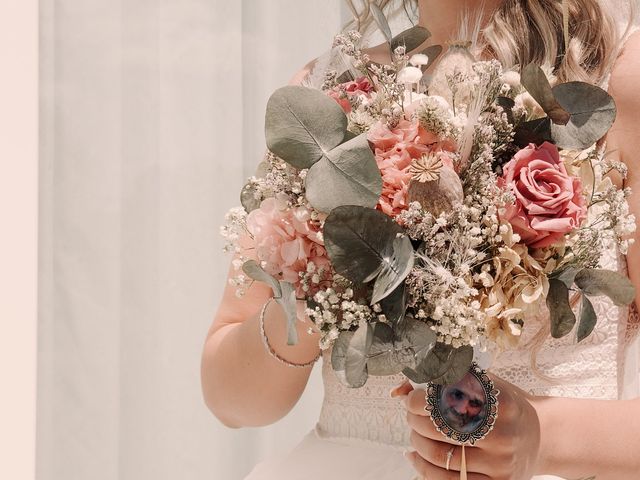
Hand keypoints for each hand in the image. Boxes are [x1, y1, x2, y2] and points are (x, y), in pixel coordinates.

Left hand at [398, 375, 543, 479]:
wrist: (544, 436)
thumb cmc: (504, 407)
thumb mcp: (485, 384)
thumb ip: (446, 380)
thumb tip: (399, 389)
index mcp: (499, 402)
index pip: (447, 399)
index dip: (419, 400)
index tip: (411, 398)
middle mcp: (501, 434)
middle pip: (439, 428)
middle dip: (415, 420)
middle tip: (410, 414)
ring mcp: (500, 464)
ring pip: (439, 455)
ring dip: (416, 442)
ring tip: (415, 433)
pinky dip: (422, 468)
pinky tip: (414, 456)